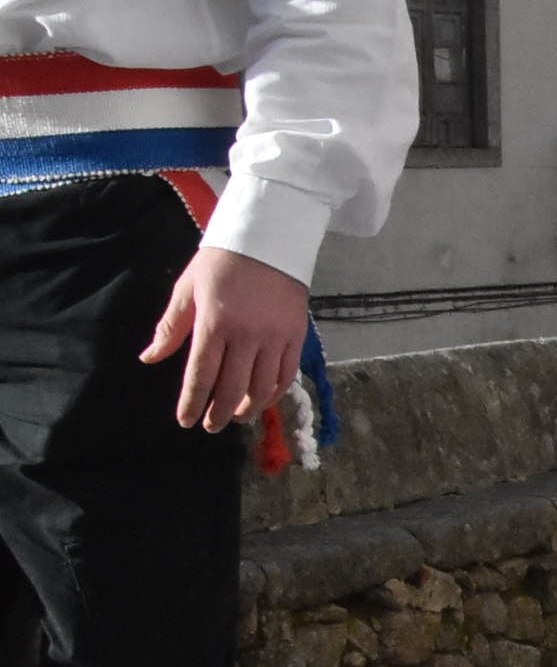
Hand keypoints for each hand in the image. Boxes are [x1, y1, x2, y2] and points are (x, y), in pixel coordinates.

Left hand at [140, 245, 310, 432]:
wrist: (268, 239)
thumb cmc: (221, 263)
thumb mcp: (187, 290)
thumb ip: (171, 328)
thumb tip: (150, 358)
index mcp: (214, 324)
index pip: (201, 374)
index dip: (192, 402)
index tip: (185, 421)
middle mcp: (246, 335)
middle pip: (232, 387)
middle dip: (219, 413)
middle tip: (211, 426)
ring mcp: (275, 337)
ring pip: (262, 386)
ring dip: (249, 408)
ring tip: (238, 418)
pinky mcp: (296, 335)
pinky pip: (287, 373)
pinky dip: (275, 392)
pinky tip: (265, 400)